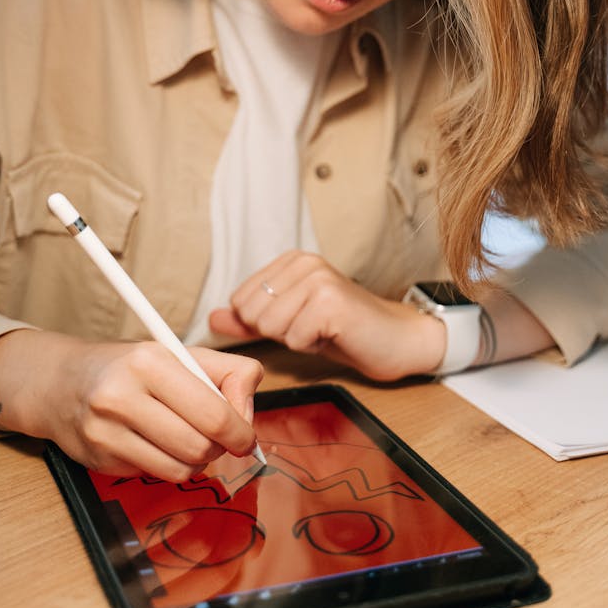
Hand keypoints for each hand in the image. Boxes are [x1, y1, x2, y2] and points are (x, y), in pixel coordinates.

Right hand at [0, 329, 263, 480]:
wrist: (63, 383)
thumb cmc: (132, 367)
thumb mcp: (181, 353)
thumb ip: (228, 374)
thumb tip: (248, 416)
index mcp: (150, 362)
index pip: (214, 414)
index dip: (240, 432)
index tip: (246, 437)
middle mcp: (123, 396)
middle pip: (199, 446)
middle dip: (219, 447)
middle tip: (218, 438)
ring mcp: (107, 432)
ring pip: (180, 469)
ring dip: (195, 460)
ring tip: (187, 438)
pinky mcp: (100, 460)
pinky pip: (155, 476)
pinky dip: (167, 464)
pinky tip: (156, 443)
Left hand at [208, 250, 446, 381]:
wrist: (396, 339)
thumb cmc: (344, 330)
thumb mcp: (290, 322)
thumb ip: (249, 319)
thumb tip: (211, 318)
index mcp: (290, 261)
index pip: (241, 300)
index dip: (265, 324)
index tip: (299, 320)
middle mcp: (304, 262)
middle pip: (254, 314)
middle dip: (280, 333)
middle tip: (313, 328)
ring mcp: (318, 279)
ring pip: (271, 326)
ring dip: (297, 340)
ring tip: (323, 330)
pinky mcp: (331, 302)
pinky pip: (295, 339)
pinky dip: (313, 347)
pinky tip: (335, 335)